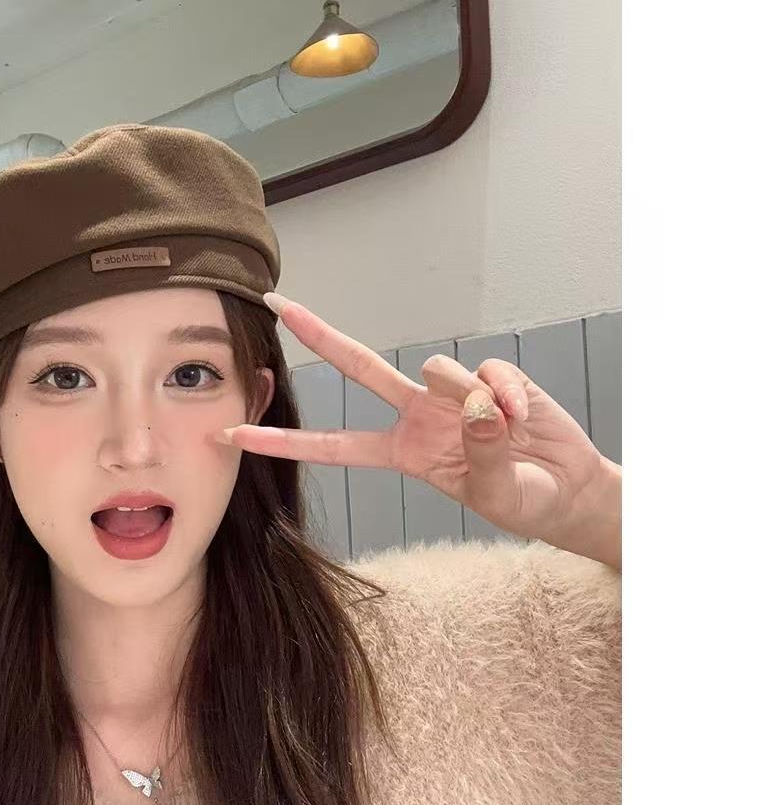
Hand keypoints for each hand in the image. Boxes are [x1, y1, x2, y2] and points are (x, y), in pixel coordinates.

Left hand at [217, 293, 618, 556]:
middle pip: (359, 368)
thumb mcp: (495, 494)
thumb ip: (481, 452)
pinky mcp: (491, 376)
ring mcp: (452, 392)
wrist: (570, 488)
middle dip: (319, 334)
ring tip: (507, 431)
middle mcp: (417, 416)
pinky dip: (508, 395)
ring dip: (472, 400)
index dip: (284, 442)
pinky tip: (524, 415)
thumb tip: (473, 405)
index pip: (332, 446)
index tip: (234, 435)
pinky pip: (489, 372)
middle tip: (276, 304)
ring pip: (438, 370)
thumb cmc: (523, 500)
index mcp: (402, 454)